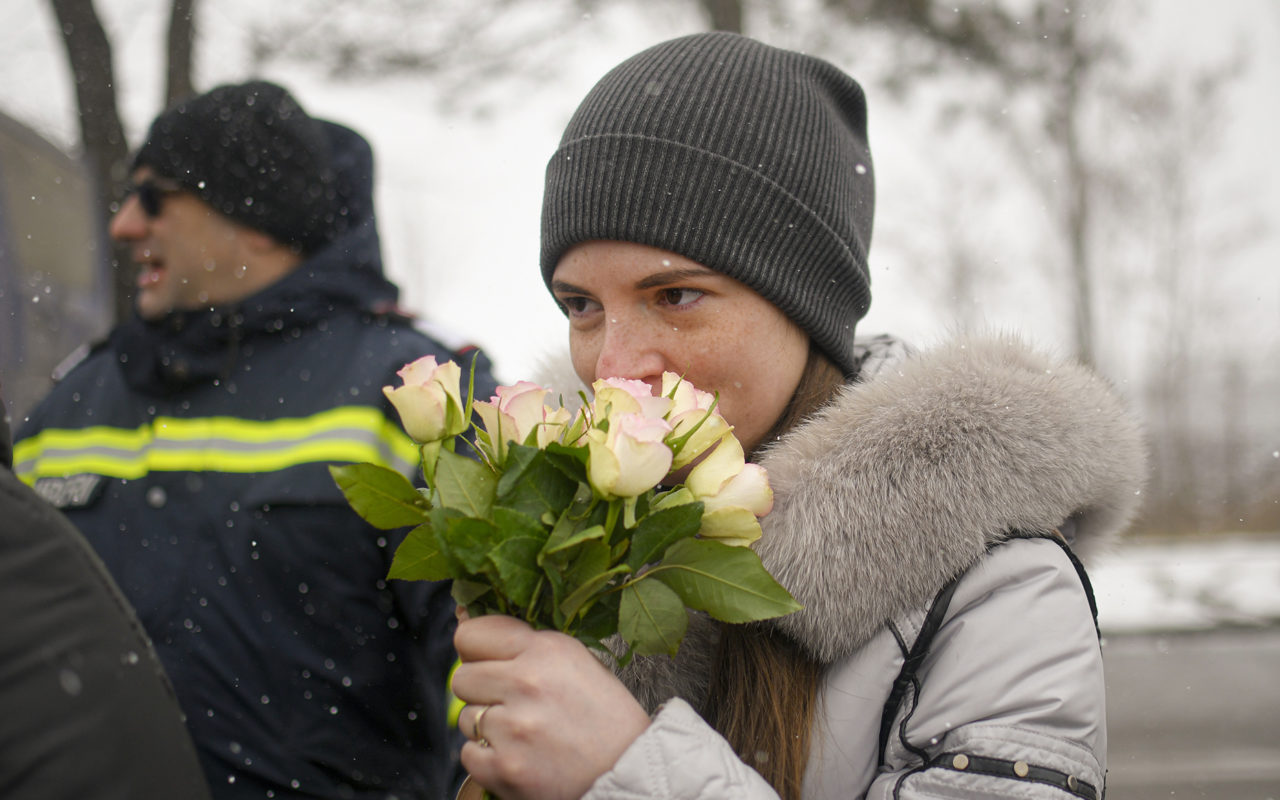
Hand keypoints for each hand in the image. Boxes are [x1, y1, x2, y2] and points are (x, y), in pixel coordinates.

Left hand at [452, 615, 650, 799]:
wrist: (630, 771)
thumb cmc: (606, 717)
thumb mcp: (576, 662)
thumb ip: (525, 645)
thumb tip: (464, 622)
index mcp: (546, 649)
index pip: (470, 634)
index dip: (475, 649)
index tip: (485, 660)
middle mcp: (525, 682)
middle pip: (461, 677)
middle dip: (481, 690)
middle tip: (511, 703)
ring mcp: (512, 728)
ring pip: (464, 717)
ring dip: (486, 725)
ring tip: (523, 732)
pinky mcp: (503, 767)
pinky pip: (469, 754)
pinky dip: (488, 758)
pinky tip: (519, 755)